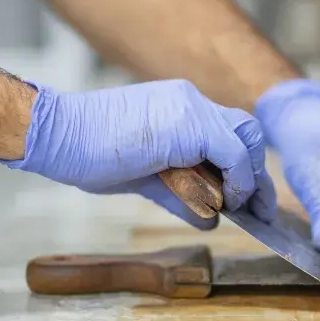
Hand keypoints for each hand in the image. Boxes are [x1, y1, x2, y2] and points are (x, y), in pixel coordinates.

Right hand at [2, 79, 276, 228]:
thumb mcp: (145, 179)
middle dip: (258, 171)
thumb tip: (210, 219)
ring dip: (250, 177)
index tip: (251, 198)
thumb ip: (180, 195)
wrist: (58, 136)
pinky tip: (230, 202)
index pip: (229, 130)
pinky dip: (239, 180)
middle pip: (246, 130)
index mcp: (180, 106)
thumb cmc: (88, 153)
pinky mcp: (188, 125)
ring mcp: (190, 109)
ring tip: (245, 207)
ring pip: (246, 139)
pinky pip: (232, 153)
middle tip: (261, 207)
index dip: (245, 165)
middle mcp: (190, 101)